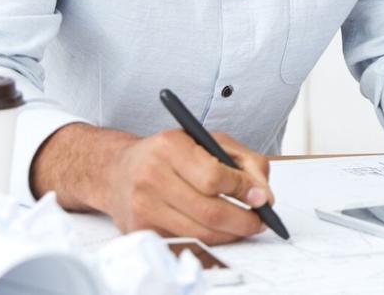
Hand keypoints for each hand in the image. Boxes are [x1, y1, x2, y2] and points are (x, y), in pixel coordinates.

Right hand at [101, 129, 274, 244]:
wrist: (119, 170)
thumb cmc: (170, 154)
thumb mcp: (209, 141)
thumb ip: (245, 162)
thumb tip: (264, 196)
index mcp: (170, 147)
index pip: (214, 177)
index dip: (243, 190)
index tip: (261, 198)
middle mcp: (152, 176)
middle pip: (209, 210)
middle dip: (243, 220)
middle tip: (259, 221)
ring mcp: (143, 206)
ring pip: (199, 232)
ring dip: (229, 234)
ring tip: (243, 227)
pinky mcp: (140, 229)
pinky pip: (184, 243)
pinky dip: (208, 242)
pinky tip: (218, 232)